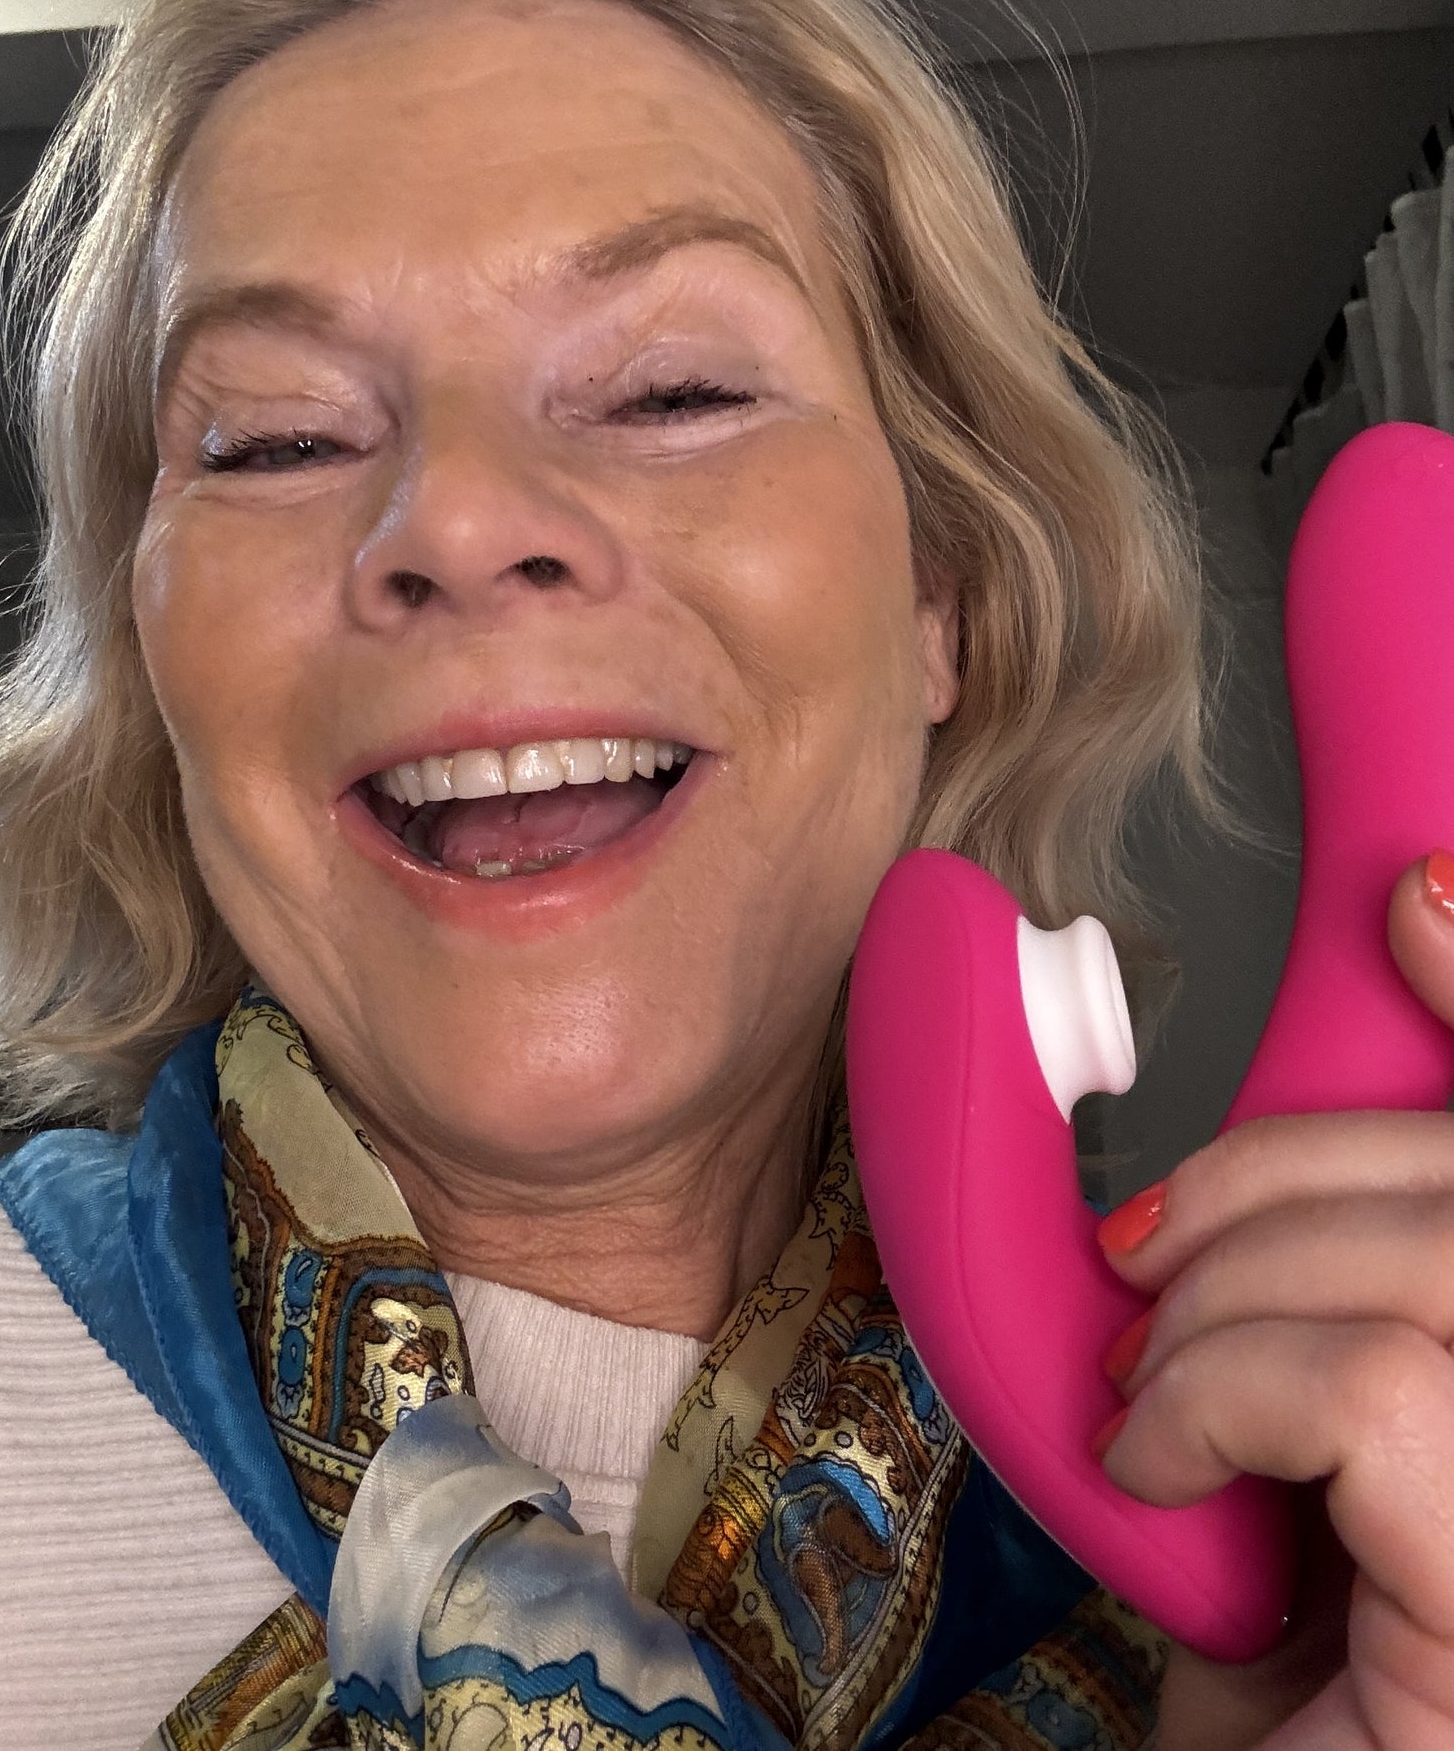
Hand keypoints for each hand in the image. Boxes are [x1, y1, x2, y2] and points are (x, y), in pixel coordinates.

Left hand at [1093, 854, 1453, 1749]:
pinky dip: (1224, 1396)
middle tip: (1147, 1252)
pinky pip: (1372, 1386)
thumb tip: (1229, 1183)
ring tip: (1151, 1394)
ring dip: (1236, 1299)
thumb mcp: (1279, 1453)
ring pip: (1434, 1269)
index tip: (1419, 900)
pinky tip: (1156, 1472)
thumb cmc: (1270, 1684)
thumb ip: (1300, 1316)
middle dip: (1288, 1168)